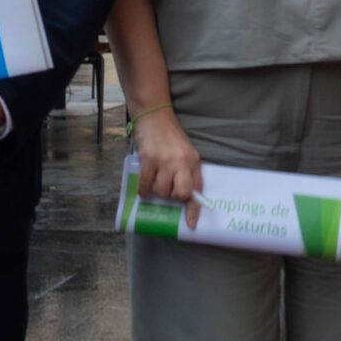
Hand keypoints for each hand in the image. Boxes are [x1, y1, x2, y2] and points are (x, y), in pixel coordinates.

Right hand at [132, 107, 204, 229]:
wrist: (155, 115)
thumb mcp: (185, 152)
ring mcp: (165, 161)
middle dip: (173, 197)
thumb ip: (186, 170)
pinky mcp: (149, 160)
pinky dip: (144, 190)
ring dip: (157, 191)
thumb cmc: (170, 136)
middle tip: (167, 189)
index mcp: (193, 161)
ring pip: (162, 191)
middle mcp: (181, 163)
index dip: (194, 210)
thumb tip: (182, 194)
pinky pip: (146, 185)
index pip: (197, 189)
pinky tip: (144, 187)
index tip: (192, 224)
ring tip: (155, 180)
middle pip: (180, 194)